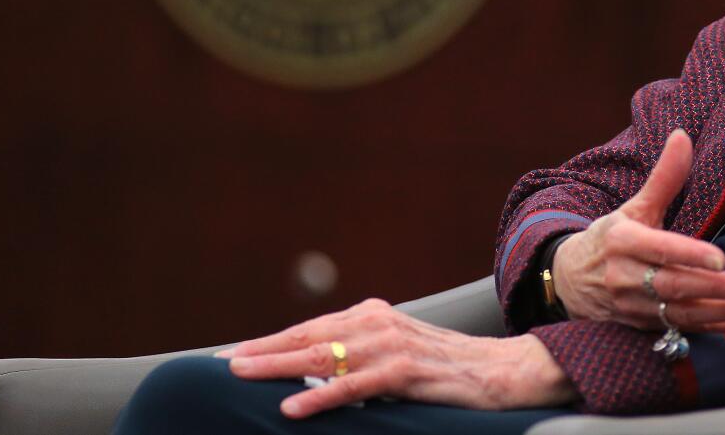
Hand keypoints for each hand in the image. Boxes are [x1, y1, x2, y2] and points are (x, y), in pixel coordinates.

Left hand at [218, 298, 575, 417]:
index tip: (230, 356)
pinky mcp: (408, 371)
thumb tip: (314, 376)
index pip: (310, 329)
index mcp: (373, 316)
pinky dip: (320, 397)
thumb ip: (361, 359)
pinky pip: (354, 386)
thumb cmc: (449, 370)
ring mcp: (393, 344)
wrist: (506, 371)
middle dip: (260, 350)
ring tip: (239, 375)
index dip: (268, 342)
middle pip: (307, 336)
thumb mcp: (397, 358)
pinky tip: (291, 409)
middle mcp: (379, 322)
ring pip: (323, 356)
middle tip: (219, 364)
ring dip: (277, 367)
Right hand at [553, 128, 724, 335]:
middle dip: (715, 290)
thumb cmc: (608, 239)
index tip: (719, 258)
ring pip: (684, 314)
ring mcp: (635, 308)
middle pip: (675, 286)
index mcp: (622, 242)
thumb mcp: (633, 207)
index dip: (688, 255)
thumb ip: (663, 178)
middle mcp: (626, 278)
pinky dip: (723, 331)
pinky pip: (688, 331)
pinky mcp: (646, 328)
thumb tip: (682, 135)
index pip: (658, 249)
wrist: (569, 282)